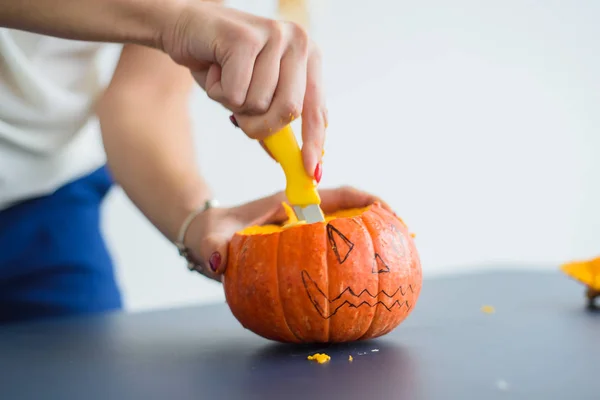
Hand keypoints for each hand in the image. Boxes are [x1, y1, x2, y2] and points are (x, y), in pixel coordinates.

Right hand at [161, 1, 326, 178]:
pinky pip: (235, 93)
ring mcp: (273, 36)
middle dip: (261, 125)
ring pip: (258, 104)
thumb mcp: (254, 95)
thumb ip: (274, 122)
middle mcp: (298, 42)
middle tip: (242, 117)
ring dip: (234, 104)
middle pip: (289, 111)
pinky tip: (214, 69)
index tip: (311, 171)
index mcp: (308, 57)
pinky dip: (217, 91)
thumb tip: (289, 160)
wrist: (185, 27)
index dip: (314, 143)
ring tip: (226, 78)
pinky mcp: (245, 38)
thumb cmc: (223, 63)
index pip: (316, 109)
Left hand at [183, 186, 390, 281]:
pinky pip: (338, 253)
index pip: (336, 194)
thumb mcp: (213, 236)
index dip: (365, 200)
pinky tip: (372, 284)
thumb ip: (214, 246)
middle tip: (409, 239)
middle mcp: (306, 214)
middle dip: (383, 221)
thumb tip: (220, 260)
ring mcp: (309, 231)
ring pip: (350, 231)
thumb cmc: (215, 231)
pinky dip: (359, 261)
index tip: (387, 211)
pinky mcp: (308, 248)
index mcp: (291, 202)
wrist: (212, 236)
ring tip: (404, 261)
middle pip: (353, 212)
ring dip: (377, 241)